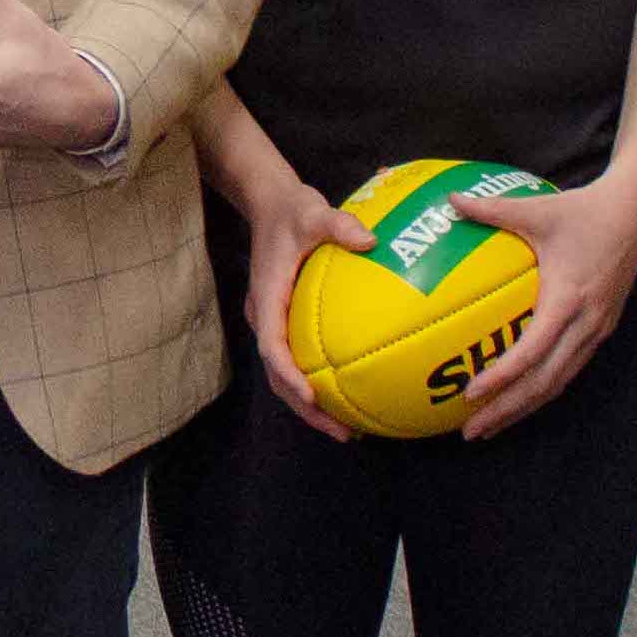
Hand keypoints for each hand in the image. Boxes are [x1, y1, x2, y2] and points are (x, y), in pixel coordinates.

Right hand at [232, 166, 376, 442]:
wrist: (269, 204)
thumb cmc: (291, 210)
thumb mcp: (313, 210)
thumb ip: (339, 225)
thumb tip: (370, 240)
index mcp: (267, 297)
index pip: (272, 344)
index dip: (289, 374)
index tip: (311, 395)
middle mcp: (266, 316)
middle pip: (278, 376)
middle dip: (306, 408)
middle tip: (342, 432)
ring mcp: (274, 322)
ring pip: (286, 375)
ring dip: (311, 405)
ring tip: (348, 429)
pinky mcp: (285, 322)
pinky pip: (298, 360)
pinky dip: (318, 383)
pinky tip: (351, 392)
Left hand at [440, 175, 636, 439]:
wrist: (635, 213)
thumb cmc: (583, 210)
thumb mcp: (536, 208)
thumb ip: (490, 209)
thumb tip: (449, 202)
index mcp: (569, 299)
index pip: (533, 351)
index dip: (502, 377)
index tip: (471, 393)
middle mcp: (587, 323)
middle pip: (545, 382)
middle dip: (508, 410)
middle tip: (471, 432)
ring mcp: (597, 330)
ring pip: (559, 382)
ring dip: (524, 408)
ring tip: (489, 427)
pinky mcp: (602, 329)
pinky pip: (569, 369)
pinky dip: (542, 390)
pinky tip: (518, 400)